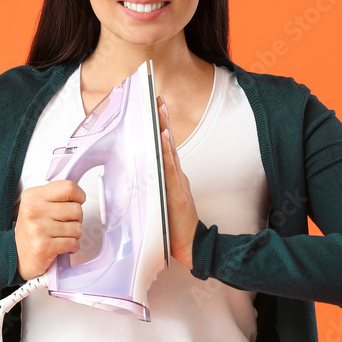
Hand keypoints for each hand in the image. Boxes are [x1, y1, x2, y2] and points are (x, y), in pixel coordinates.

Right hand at [14, 180, 84, 279]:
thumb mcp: (38, 206)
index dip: (79, 196)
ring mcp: (37, 228)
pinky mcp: (43, 246)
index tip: (76, 203)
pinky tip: (62, 248)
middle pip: (76, 209)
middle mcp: (33, 210)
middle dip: (77, 220)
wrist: (15, 256)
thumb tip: (80, 196)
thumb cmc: (32, 231)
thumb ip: (56, 197)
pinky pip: (73, 243)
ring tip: (61, 237)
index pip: (69, 187)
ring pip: (77, 228)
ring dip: (74, 235)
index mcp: (33, 196)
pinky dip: (72, 247)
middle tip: (65, 225)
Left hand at [158, 95, 198, 269]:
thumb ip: (160, 182)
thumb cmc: (176, 223)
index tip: (156, 106)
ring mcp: (177, 181)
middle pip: (167, 141)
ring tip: (159, 108)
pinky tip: (163, 137)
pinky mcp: (176, 190)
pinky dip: (166, 151)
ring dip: (164, 128)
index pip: (165, 145)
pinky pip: (170, 166)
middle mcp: (175, 174)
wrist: (191, 243)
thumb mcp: (165, 197)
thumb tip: (150, 170)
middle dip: (162, 119)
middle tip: (156, 97)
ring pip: (168, 150)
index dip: (160, 125)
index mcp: (171, 175)